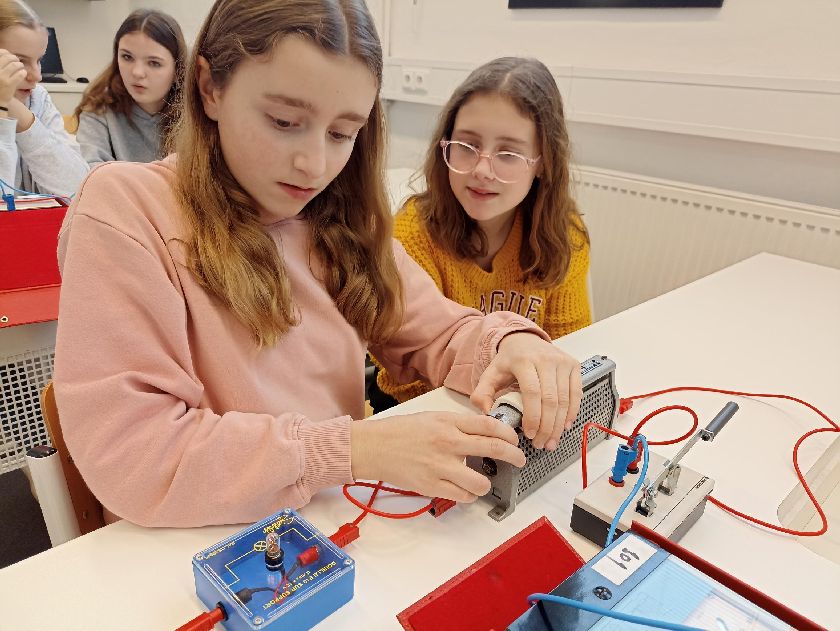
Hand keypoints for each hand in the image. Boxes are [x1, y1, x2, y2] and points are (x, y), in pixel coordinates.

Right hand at [0, 49, 25, 106]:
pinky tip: (22, 74)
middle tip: (17, 61)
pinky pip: (20, 74)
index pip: (0, 53)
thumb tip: (7, 53)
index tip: (9, 55)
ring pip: (15, 65)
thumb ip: (1, 64)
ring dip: (20, 65)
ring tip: (21, 67)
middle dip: (15, 58)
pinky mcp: (9, 84)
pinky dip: (23, 72)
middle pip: (8, 58)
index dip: (6, 53)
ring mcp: (2, 76)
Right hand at [350, 412, 524, 501]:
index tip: (514, 440)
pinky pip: (462, 496)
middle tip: (519, 460)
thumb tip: (485, 433)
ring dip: (487, 483)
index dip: (508, 434)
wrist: (373, 446)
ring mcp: (440, 466)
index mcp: (448, 422)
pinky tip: (465, 490)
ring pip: (480, 482)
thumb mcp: (432, 418)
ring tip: (484, 481)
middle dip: (514, 456)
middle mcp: (447, 443)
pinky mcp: (431, 485)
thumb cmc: (400, 431)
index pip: (489, 425)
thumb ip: (458, 425)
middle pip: (494, 449)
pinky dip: (468, 495)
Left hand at [471, 332, 581, 450]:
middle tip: (541, 444)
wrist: (525, 340)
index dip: (533, 416)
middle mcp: (546, 359)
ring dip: (559, 424)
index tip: (530, 435)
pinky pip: (576, 393)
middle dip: (547, 426)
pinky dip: (571, 412)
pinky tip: (564, 426)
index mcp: (523, 360)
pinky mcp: (573, 365)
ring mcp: (562, 361)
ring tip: (551, 441)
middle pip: (551, 399)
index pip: (532, 392)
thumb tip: (486, 413)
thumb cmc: (508, 361)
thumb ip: (482, 393)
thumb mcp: (490, 374)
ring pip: (565, 399)